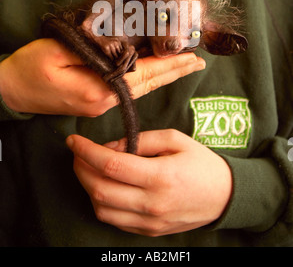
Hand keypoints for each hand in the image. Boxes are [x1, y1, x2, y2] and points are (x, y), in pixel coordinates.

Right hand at [0, 39, 204, 115]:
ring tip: (184, 65)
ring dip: (163, 75)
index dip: (169, 64)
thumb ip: (93, 51)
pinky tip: (155, 72)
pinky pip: (127, 90)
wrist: (12, 91)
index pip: (143, 74)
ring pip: (139, 88)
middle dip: (174, 71)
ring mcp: (100, 105)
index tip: (193, 57)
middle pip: (147, 84)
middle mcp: (104, 101)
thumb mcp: (59, 51)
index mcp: (98, 89)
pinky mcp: (94, 102)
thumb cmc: (31, 68)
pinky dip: (146, 78)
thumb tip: (122, 49)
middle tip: (199, 62)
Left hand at [66, 130, 232, 235]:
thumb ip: (141, 140)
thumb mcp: (175, 140)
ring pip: (102, 209)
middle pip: (100, 189)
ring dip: (87, 187)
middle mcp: (152, 203)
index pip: (111, 165)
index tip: (73, 140)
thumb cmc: (201, 163)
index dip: (86, 151)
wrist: (225, 196)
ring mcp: (150, 222)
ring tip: (88, 168)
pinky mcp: (149, 231)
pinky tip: (104, 186)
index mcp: (160, 176)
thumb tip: (110, 146)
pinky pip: (115, 220)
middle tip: (77, 153)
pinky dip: (102, 202)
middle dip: (80, 168)